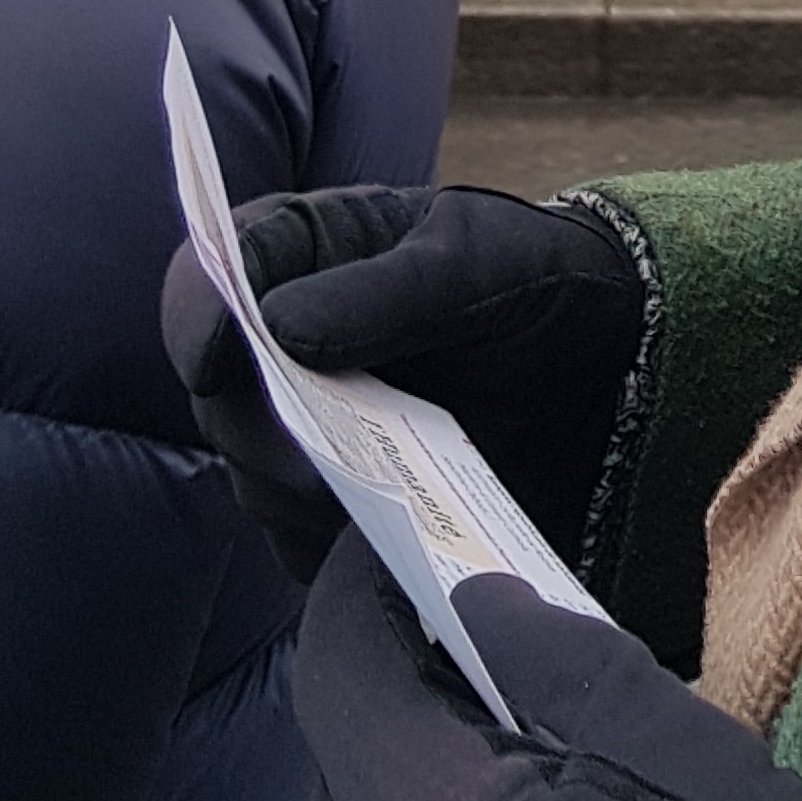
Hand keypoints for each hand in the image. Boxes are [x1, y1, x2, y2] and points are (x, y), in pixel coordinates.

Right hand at [160, 183, 645, 580]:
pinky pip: (298, 540)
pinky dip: (333, 549)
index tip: (214, 364)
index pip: (213, 274)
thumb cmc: (533, 281)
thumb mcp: (477, 261)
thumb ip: (387, 288)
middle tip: (326, 470)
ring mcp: (305, 424)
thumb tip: (279, 328)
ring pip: (253, 479)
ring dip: (303, 501)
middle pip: (222, 398)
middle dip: (264, 439)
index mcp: (305, 251)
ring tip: (380, 503)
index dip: (198, 316)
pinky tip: (390, 542)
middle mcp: (285, 340)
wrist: (603, 367)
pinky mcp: (334, 495)